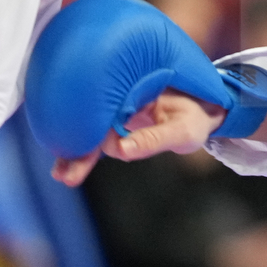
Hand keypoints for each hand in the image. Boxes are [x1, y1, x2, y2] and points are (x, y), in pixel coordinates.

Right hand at [51, 89, 221, 185]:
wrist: (204, 109)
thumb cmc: (196, 118)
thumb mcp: (183, 130)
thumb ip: (153, 139)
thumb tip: (120, 150)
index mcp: (134, 90)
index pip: (106, 110)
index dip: (93, 131)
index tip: (90, 153)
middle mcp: (120, 96)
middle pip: (92, 121)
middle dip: (77, 146)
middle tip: (64, 174)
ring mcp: (115, 109)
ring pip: (89, 131)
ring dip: (74, 153)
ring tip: (61, 175)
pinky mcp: (114, 122)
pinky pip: (94, 138)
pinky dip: (82, 153)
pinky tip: (64, 170)